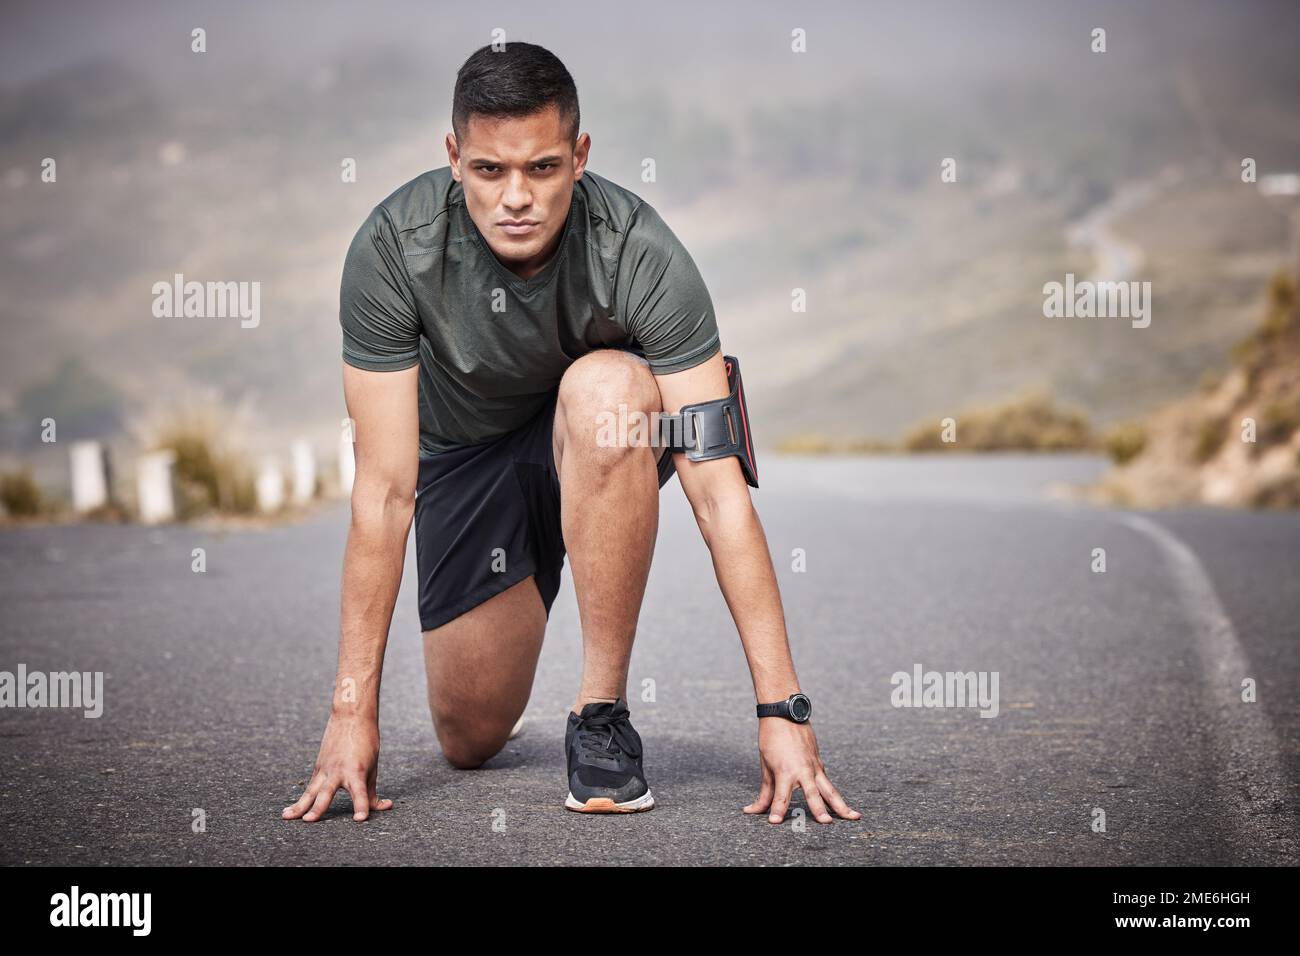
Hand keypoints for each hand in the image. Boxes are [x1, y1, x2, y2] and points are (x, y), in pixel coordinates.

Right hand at [282, 711, 393, 821]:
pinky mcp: (319, 767)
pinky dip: (301, 800)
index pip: (360, 793)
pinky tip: (291, 811)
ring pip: (311, 791)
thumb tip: (383, 807)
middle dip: (318, 808)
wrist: (351, 716)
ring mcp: (325, 769)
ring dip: (299, 805)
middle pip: (327, 792)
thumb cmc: (367, 742)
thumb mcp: (372, 767)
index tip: (360, 819)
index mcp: (356, 771)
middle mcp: (338, 771)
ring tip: (286, 817)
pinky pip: (310, 787)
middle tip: (309, 820)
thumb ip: (372, 791)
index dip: (361, 807)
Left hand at [743, 718, 860, 824]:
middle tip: (826, 822)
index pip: (781, 797)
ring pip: (830, 789)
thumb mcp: (765, 765)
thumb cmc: (771, 738)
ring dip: (841, 805)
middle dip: (819, 810)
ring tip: (853, 817)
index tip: (774, 822)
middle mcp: (802, 770)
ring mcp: (814, 767)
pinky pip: (827, 782)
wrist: (785, 713)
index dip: (777, 811)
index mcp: (785, 771)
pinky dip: (835, 794)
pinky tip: (843, 806)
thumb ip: (764, 791)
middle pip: (813, 794)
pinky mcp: (819, 763)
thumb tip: (752, 810)